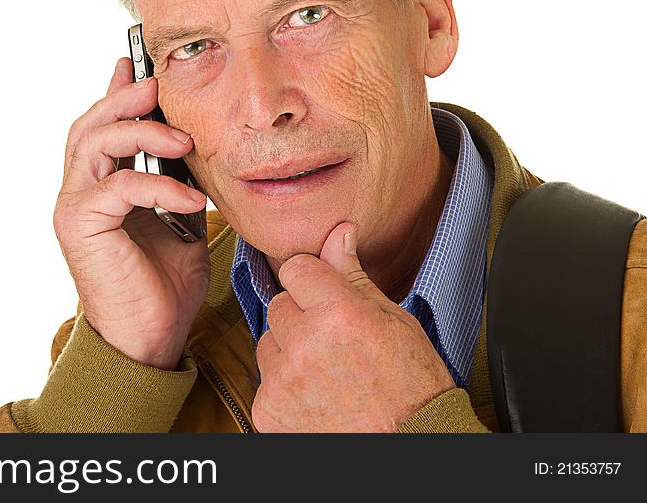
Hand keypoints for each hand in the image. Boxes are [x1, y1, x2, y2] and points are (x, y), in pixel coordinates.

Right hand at [53, 58, 210, 369]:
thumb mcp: (180, 222)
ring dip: (140, 131)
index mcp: (100, 189)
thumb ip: (176, 183)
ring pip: (94, 143)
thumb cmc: (163, 285)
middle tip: (158, 85)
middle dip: (124, 99)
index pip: (101, 129)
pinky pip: (119, 187)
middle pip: (89, 126)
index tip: (136, 63)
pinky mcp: (80, 226)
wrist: (150, 339)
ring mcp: (74, 208)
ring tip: (182, 138)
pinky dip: (158, 184)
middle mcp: (79, 193)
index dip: (115, 93)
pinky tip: (190, 197)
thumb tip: (189, 149)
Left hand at [252, 223, 454, 431]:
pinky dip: (285, 387)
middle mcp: (305, 343)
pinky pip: (265, 380)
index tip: (326, 296)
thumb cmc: (412, 386)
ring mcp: (283, 380)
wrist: (413, 444)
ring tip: (328, 372)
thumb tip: (338, 232)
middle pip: (280, 305)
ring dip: (289, 351)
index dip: (313, 281)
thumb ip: (353, 275)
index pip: (296, 268)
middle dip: (302, 317)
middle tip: (335, 342)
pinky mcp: (268, 410)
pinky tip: (317, 395)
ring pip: (268, 341)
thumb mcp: (393, 320)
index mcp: (338, 313)